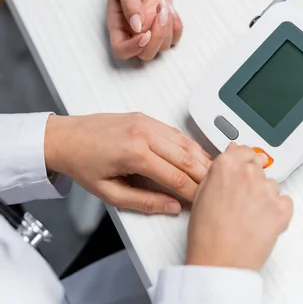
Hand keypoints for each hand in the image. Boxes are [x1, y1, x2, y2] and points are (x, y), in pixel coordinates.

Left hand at [45, 113, 210, 214]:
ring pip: (184, 141)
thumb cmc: (83, 164)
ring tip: (212, 173)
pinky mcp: (145, 117)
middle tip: (215, 189)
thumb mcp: (110, 193)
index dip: (192, 192)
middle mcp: (143, 133)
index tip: (202, 202)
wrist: (66, 137)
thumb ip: (144, 202)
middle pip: (186, 156)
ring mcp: (145, 122)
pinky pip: (174, 131)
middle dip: (204, 175)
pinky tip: (197, 155)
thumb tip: (171, 206)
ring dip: (201, 157)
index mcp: (134, 153)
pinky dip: (190, 144)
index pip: (175, 176)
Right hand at [107, 0, 182, 60]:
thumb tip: (137, 27)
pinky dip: (177, 27)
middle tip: (161, 12)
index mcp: (118, 26)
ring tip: (164, 4)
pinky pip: (175, 38)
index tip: (145, 33)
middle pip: (146, 54)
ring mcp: (150, 30)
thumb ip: (130, 6)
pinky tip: (172, 10)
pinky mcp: (164, 25)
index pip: (121, 50)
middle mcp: (133, 33)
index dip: (134, 48)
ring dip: (168, 28)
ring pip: (162, 47)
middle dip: (157, 37)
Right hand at [186, 144, 292, 270]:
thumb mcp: (202, 193)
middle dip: (253, 181)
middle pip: (258, 167)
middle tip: (242, 201)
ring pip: (272, 185)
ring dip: (265, 196)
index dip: (244, 161)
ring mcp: (267, 190)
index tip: (244, 168)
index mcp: (226, 165)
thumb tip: (231, 154)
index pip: (245, 150)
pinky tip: (262, 222)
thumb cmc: (206, 234)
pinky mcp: (282, 208)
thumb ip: (219, 170)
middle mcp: (248, 173)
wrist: (220, 263)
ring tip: (250, 216)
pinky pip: (286, 201)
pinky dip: (278, 211)